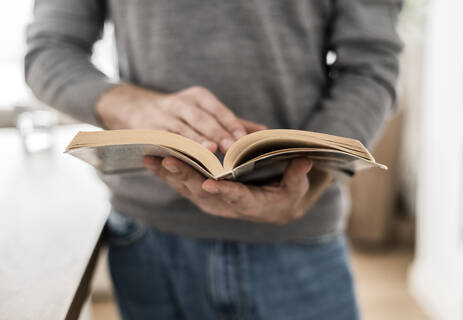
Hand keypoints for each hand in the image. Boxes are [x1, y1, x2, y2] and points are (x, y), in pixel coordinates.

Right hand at [96, 83, 265, 152]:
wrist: (137, 108)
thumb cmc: (183, 114)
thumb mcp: (206, 112)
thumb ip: (233, 123)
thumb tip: (264, 133)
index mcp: (198, 97)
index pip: (218, 110)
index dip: (230, 124)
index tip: (243, 140)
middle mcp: (181, 103)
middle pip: (202, 119)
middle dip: (216, 133)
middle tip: (231, 148)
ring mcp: (163, 116)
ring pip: (182, 129)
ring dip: (196, 141)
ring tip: (209, 152)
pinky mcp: (149, 130)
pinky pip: (164, 140)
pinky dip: (174, 149)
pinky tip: (184, 159)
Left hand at [143, 156, 331, 224]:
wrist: (272, 207)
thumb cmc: (286, 194)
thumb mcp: (297, 188)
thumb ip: (297, 176)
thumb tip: (305, 161)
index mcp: (250, 204)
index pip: (236, 198)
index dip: (224, 192)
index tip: (210, 184)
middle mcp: (225, 205)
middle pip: (203, 192)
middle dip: (185, 176)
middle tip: (169, 161)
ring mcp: (210, 200)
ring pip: (187, 188)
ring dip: (168, 174)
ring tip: (150, 158)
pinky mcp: (200, 193)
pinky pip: (181, 183)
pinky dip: (166, 172)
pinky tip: (150, 159)